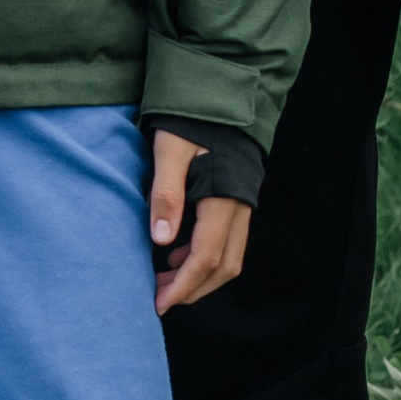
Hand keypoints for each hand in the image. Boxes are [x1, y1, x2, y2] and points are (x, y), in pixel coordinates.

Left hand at [149, 128, 251, 312]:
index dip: (183, 286)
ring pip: (228, 257)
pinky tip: (176, 254)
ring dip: (198, 275)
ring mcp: (241, 205)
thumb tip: (161, 241)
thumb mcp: (170, 150)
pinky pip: (226, 241)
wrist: (221, 95)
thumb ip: (166, 194)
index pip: (206, 258)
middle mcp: (239, 208)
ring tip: (162, 281)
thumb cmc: (191, 119)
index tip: (159, 304)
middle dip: (193, 289)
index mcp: (223, 199)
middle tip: (159, 300)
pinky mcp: (236, 200)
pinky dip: (203, 255)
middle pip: (223, 267)